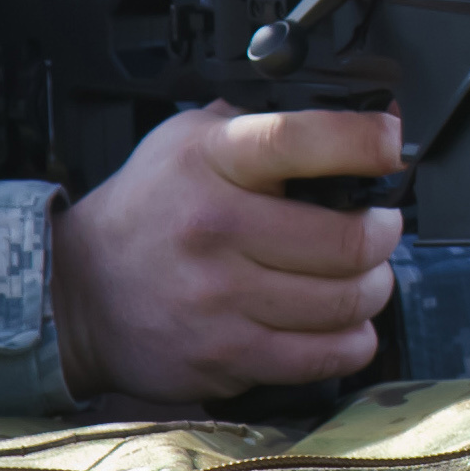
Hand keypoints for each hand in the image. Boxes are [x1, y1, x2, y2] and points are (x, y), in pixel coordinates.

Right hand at [52, 104, 404, 400]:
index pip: (302, 139)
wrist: (79, 291)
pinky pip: (324, 355)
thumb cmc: (149, 209)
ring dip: (373, 289)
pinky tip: (343, 324)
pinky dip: (352, 340)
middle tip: (378, 229)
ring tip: (362, 277)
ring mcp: (220, 298)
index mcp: (211, 161)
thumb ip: (266, 122)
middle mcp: (215, 228)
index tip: (390, 147)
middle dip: (382, 234)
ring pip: (345, 301)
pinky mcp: (226, 356)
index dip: (365, 141)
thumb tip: (367, 114)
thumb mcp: (190, 139)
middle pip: (348, 239)